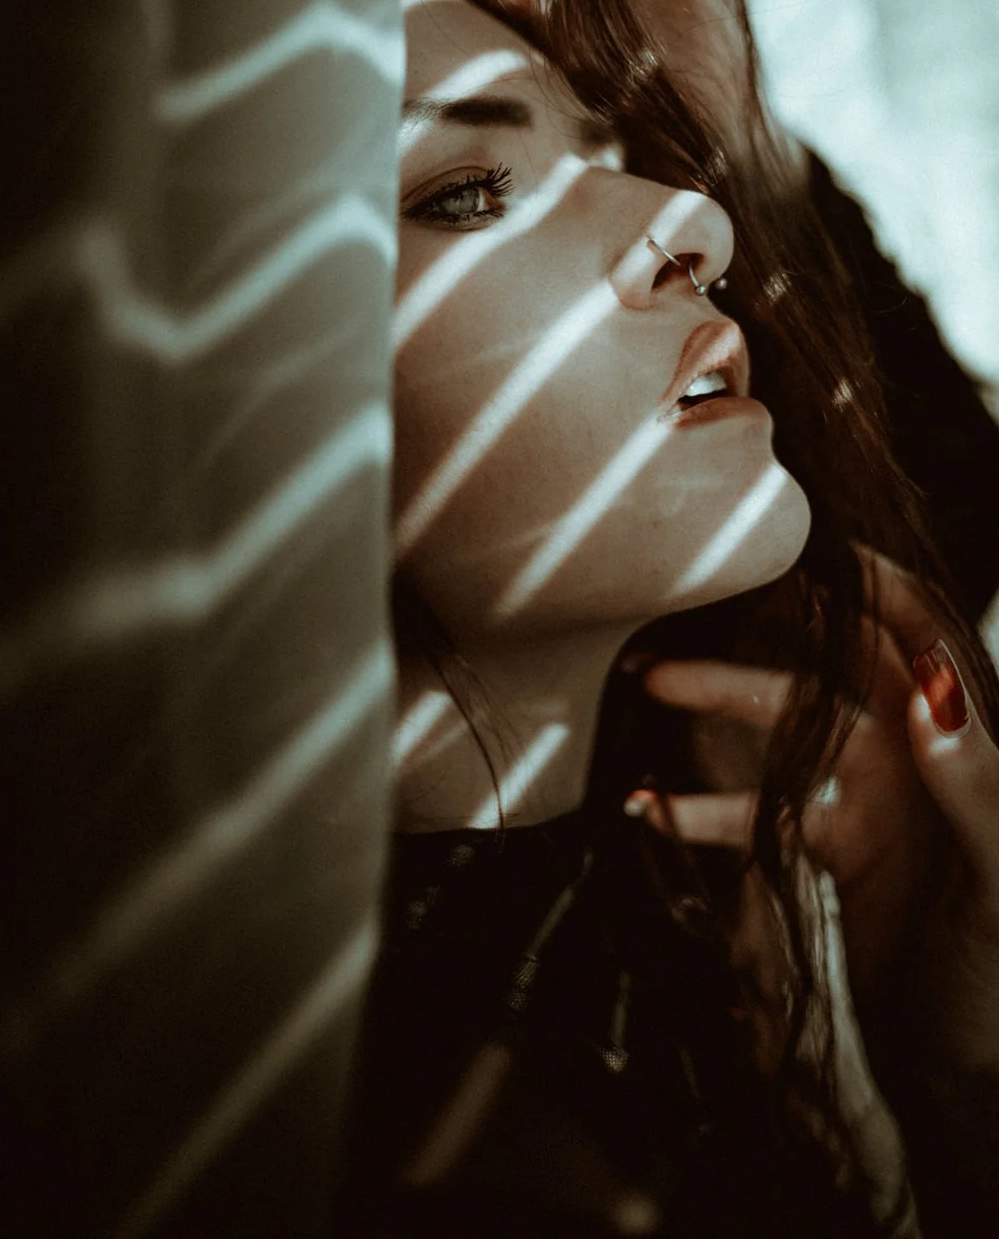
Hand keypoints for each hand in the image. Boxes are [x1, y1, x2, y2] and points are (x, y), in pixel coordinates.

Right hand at [634, 552, 998, 1073]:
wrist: (969, 1074)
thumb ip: (976, 787)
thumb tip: (932, 690)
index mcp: (962, 744)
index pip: (922, 632)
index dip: (873, 580)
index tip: (807, 541)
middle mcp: (917, 755)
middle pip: (831, 667)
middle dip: (762, 638)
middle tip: (690, 617)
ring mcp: (875, 797)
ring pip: (786, 729)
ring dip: (721, 707)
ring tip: (649, 691)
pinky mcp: (838, 844)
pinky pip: (761, 809)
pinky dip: (706, 805)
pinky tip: (652, 808)